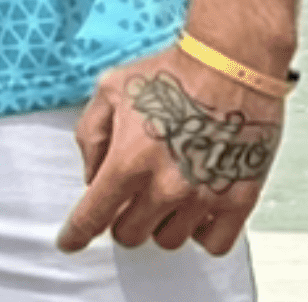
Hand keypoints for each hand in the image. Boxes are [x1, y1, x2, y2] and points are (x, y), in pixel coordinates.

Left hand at [55, 39, 284, 256]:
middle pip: (129, 234)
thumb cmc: (172, 72)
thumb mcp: (111, 88)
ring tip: (169, 188)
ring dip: (162, 221)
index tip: (70, 242)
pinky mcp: (237, 202)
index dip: (76, 234)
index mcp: (129, 159)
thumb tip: (92, 175)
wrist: (229, 63)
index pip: (93, 216)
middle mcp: (164, 187)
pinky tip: (197, 204)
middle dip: (123, 215)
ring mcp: (202, 198)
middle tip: (133, 191)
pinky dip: (201, 230)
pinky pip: (212, 244)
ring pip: (168, 240)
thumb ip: (90, 134)